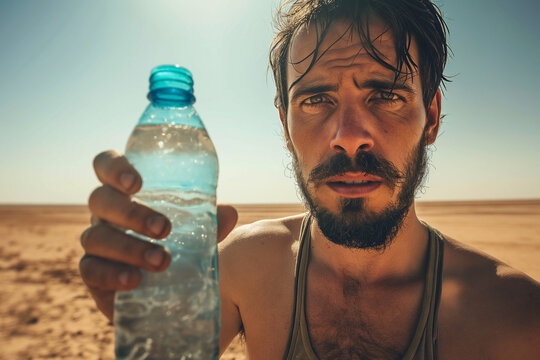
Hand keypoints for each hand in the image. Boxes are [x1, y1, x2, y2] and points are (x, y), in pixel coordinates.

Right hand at [79, 150, 237, 321]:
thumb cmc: (180, 248)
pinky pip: (91, 271)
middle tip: (164, 228)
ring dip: (129, 248)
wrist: (169, 292)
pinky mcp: (93, 275)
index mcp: (126, 193)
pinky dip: (112, 275)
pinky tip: (134, 280)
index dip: (114, 167)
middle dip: (131, 213)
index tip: (137, 183)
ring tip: (162, 261)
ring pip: (96, 237)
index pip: (106, 166)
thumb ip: (210, 222)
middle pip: (100, 200)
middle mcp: (106, 214)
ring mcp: (97, 244)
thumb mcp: (197, 233)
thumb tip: (229, 212)